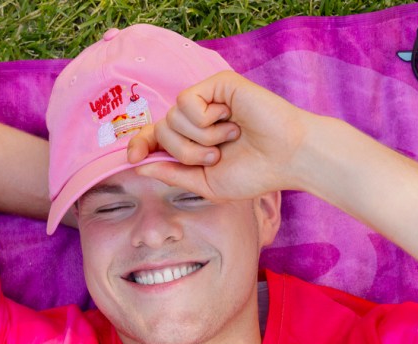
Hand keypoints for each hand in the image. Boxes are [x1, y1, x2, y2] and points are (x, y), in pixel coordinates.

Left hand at [126, 71, 307, 199]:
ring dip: (199, 139)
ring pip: (172, 118)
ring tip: (228, 139)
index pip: (154, 137)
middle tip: (215, 156)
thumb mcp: (206, 184)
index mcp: (193, 141)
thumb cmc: (253, 173)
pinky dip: (204, 120)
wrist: (285, 159)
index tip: (132, 158)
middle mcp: (197, 118)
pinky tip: (229, 120)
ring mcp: (206, 99)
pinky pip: (186, 102)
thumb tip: (139, 166)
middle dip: (183, 152)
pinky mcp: (216, 84)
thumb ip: (173, 174)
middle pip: (161, 130)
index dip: (139, 144)